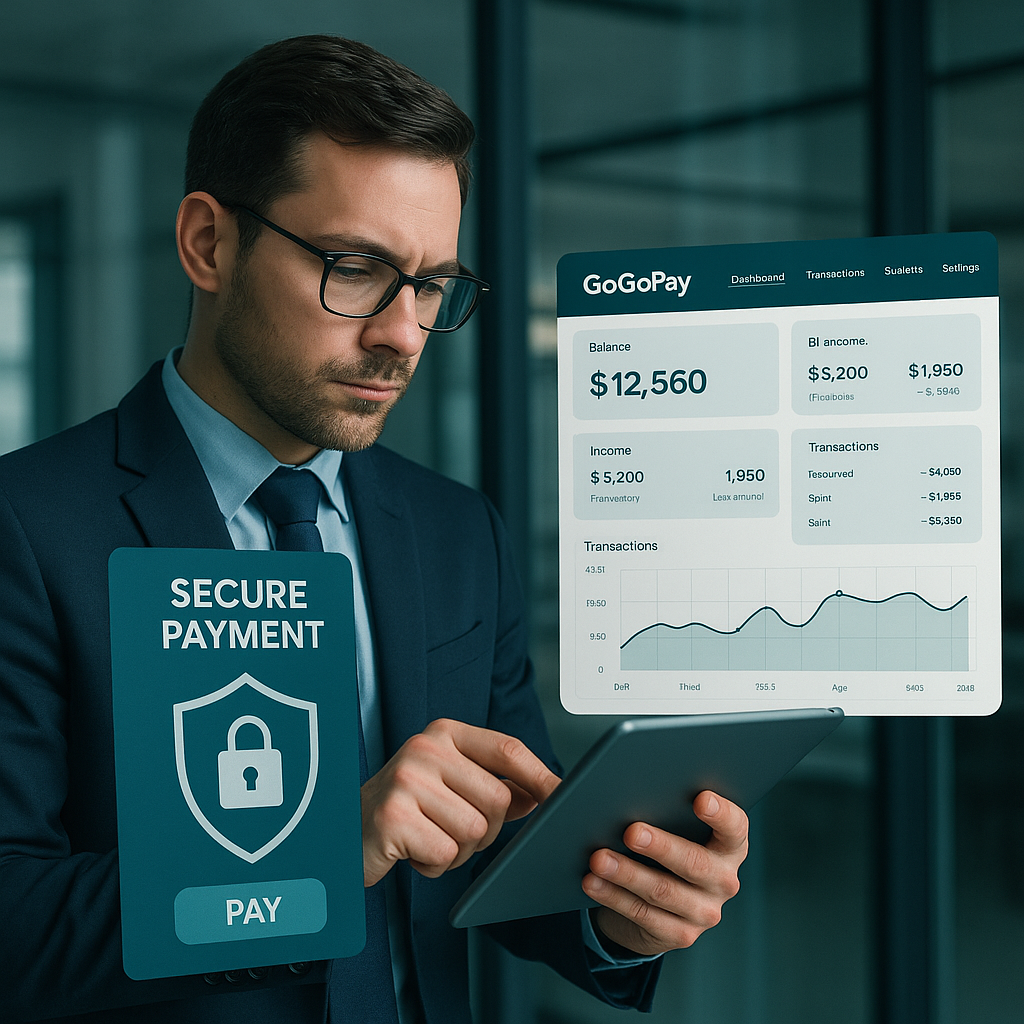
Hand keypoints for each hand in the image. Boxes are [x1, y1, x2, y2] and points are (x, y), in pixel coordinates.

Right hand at [360, 718, 559, 885]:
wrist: (342, 833)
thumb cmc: (404, 808)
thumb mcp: (449, 785)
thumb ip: (493, 785)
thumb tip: (542, 793)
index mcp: (444, 733)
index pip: (508, 749)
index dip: (540, 776)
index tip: (563, 797)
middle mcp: (425, 748)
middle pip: (498, 800)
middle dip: (486, 831)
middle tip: (451, 830)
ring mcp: (407, 780)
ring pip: (475, 832)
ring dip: (459, 851)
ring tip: (428, 838)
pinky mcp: (393, 816)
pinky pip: (446, 854)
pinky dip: (435, 865)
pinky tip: (412, 852)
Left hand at [582, 791, 747, 955]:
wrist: (660, 903)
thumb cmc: (664, 847)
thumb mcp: (671, 827)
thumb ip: (661, 808)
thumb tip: (618, 790)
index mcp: (730, 846)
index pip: (736, 827)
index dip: (721, 813)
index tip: (700, 798)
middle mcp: (725, 880)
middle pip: (695, 862)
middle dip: (661, 846)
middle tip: (630, 832)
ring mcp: (706, 912)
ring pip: (663, 891)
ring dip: (627, 874)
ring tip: (599, 858)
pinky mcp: (681, 934)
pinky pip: (644, 914)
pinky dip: (614, 896)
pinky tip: (592, 882)